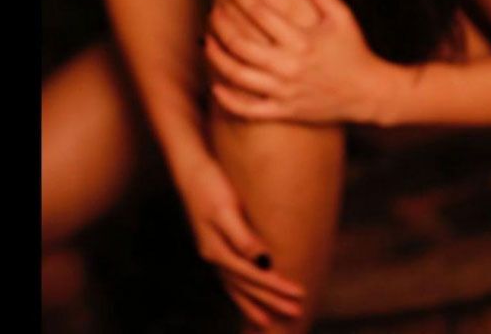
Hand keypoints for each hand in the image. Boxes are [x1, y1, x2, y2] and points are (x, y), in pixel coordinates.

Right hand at [177, 154, 304, 327]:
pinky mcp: (214, 246)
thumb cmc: (211, 185)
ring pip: (236, 286)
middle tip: (296, 314)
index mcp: (217, 250)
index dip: (276, 288)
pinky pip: (229, 277)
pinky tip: (247, 296)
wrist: (192, 171)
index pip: (253, 276)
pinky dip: (240, 291)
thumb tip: (263, 262)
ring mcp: (211, 253)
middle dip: (271, 301)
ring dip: (253, 303)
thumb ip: (243, 237)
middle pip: (246, 286)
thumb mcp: (226, 209)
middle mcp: (213, 256)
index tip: (298, 295)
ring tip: (268, 322)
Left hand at [204, 0, 388, 122]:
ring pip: (238, 75)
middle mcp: (289, 66)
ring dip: (217, 57)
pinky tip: (215, 85)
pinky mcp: (284, 111)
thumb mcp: (341, 15)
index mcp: (302, 41)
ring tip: (207, 41)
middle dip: (221, 25)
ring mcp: (284, 91)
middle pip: (241, 44)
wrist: (368, 92)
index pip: (261, 14)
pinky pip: (248, 109)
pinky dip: (228, 99)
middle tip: (212, 11)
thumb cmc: (354, 50)